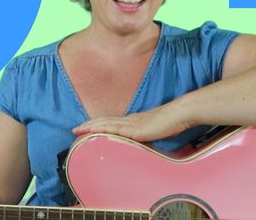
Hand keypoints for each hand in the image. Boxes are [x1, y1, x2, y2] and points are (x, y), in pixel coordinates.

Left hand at [72, 102, 191, 142]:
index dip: (98, 124)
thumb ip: (147, 135)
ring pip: (107, 124)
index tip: (85, 127)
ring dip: (92, 127)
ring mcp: (133, 123)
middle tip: (75, 129)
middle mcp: (130, 120)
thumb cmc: (171, 122)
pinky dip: (103, 130)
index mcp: (134, 121)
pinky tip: (94, 131)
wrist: (180, 113)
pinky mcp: (136, 130)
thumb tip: (142, 142)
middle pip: (105, 122)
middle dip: (89, 125)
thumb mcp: (156, 130)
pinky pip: (116, 130)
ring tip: (79, 130)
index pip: (111, 122)